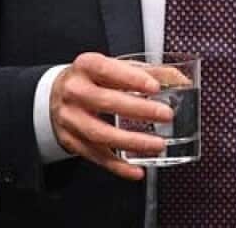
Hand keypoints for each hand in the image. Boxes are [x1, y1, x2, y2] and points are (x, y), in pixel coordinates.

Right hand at [50, 52, 174, 180]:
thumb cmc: (92, 80)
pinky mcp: (71, 141)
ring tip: (158, 145)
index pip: (107, 69)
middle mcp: (74, 91)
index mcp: (86, 66)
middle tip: (166, 115)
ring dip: (132, 142)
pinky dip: (118, 166)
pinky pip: (96, 156)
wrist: (56, 96)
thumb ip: (146, 71)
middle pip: (105, 102)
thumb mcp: (113, 68)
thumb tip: (179, 79)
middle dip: (139, 110)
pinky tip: (137, 169)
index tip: (154, 87)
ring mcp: (70, 118)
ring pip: (100, 134)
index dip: (131, 78)